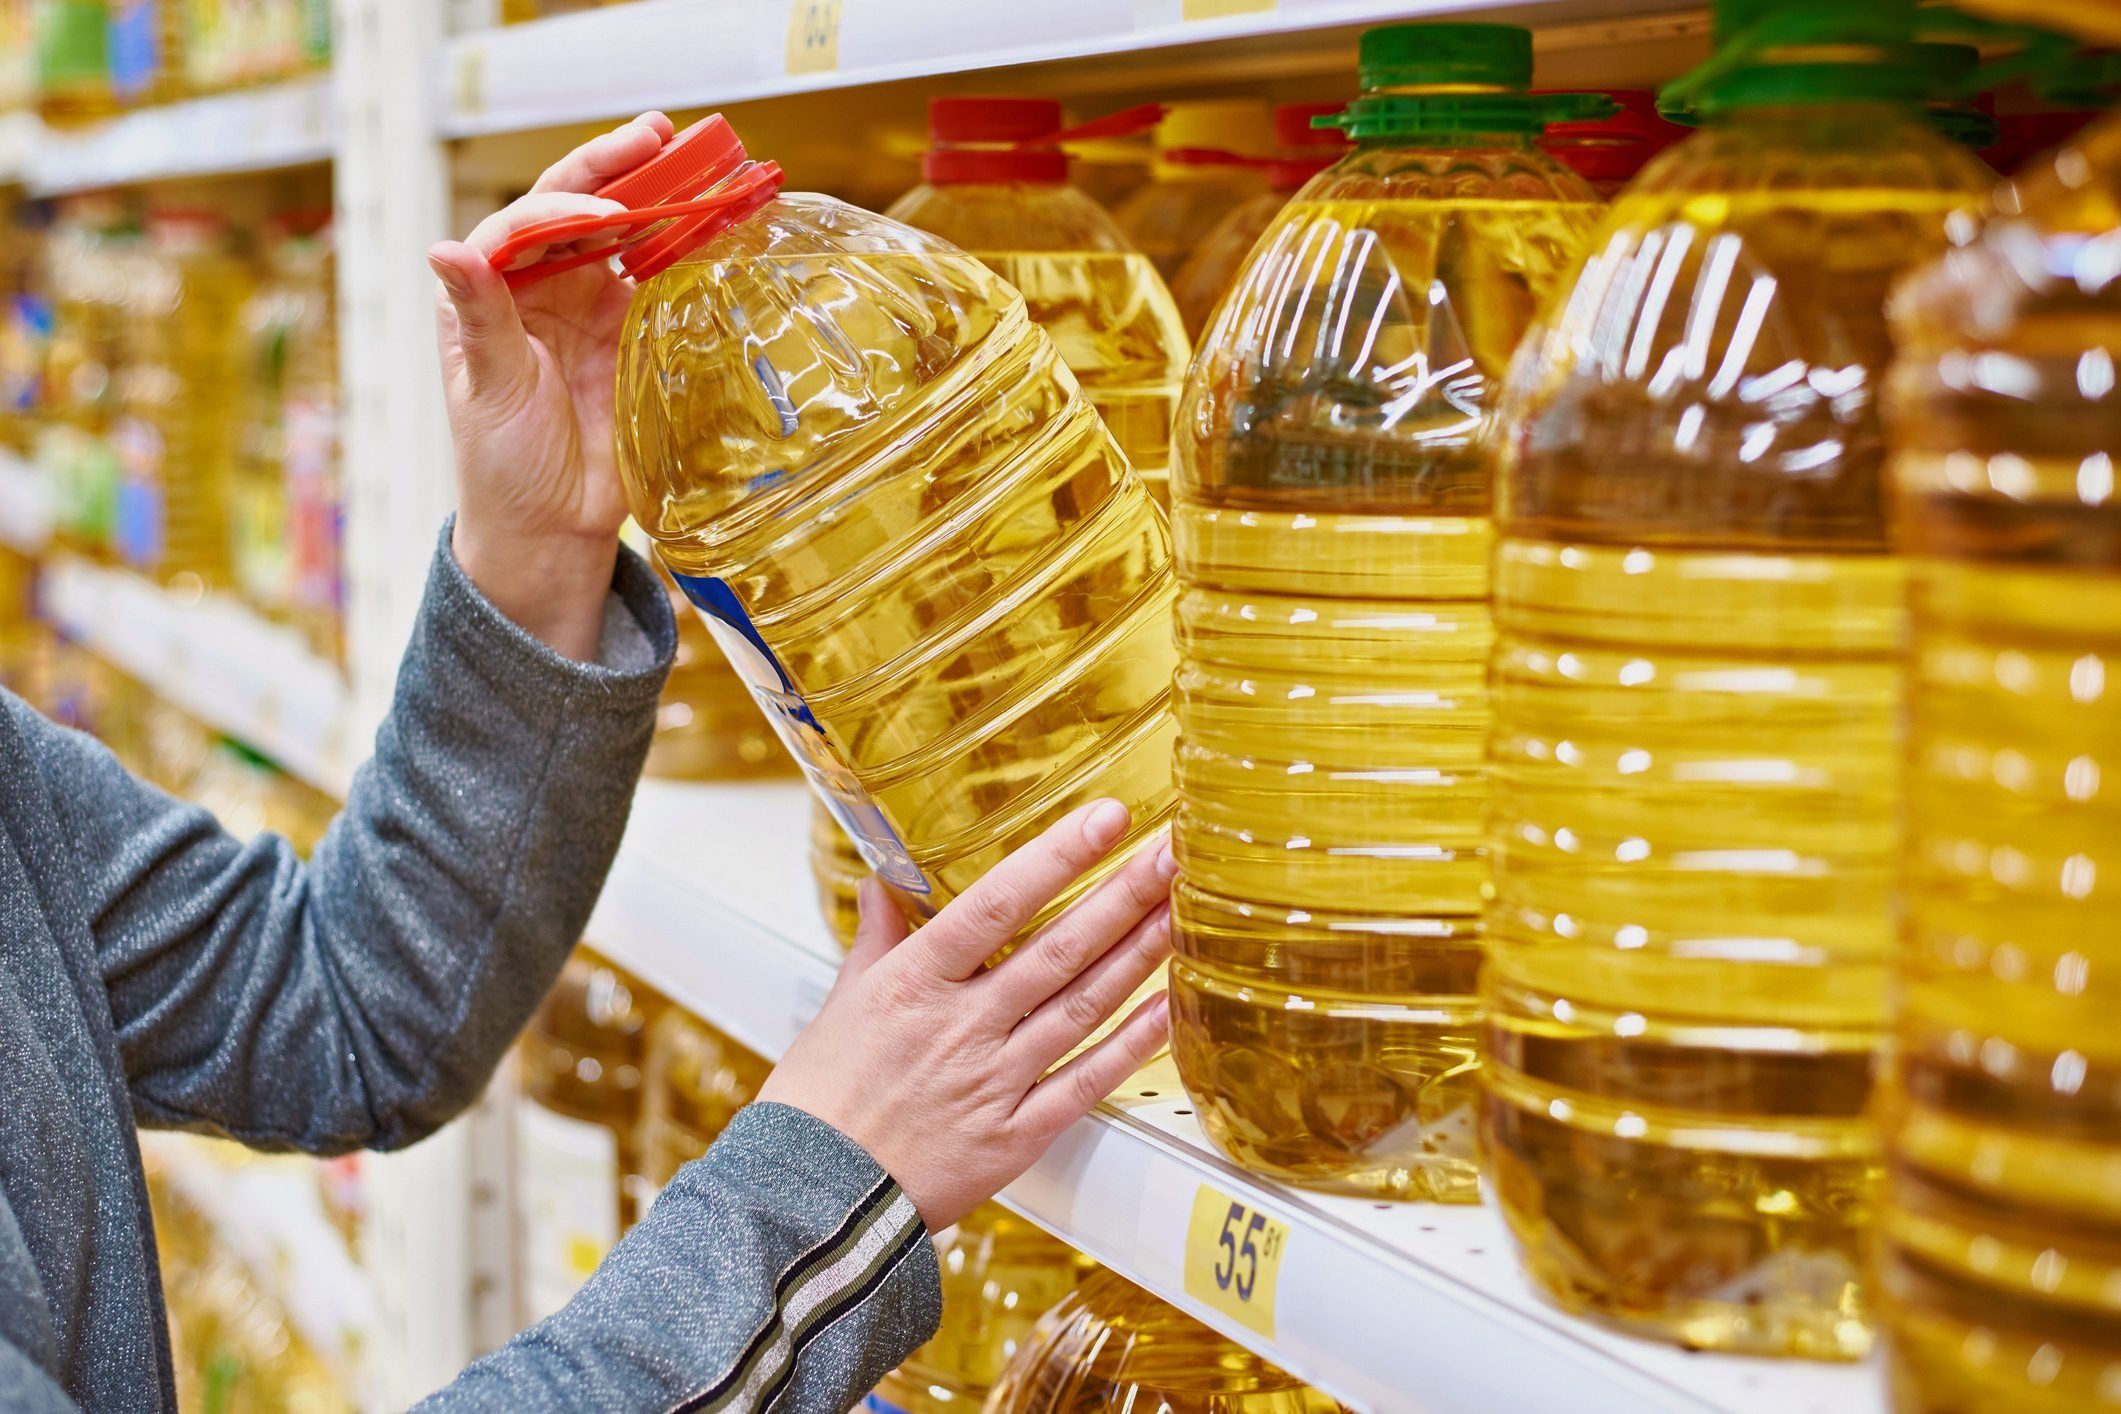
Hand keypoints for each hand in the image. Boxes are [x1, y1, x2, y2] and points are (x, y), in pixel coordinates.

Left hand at [427, 112, 675, 660]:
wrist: (553, 528)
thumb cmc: (501, 464)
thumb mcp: (488, 389)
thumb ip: (480, 317)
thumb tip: (445, 249)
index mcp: (490, 291)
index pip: (527, 221)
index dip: (566, 204)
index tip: (607, 212)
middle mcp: (539, 287)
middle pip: (578, 207)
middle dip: (618, 169)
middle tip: (661, 136)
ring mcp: (587, 308)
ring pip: (623, 235)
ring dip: (656, 197)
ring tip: (693, 165)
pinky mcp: (630, 335)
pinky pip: (657, 279)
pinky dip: (682, 249)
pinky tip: (709, 226)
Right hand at [759, 799, 1175, 1230]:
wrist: (813, 1202)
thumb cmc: (821, 1104)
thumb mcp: (841, 1003)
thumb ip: (878, 939)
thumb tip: (884, 886)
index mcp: (914, 983)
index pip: (996, 903)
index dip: (1056, 858)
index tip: (1105, 820)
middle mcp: (962, 1026)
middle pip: (1057, 949)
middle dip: (1121, 896)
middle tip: (1171, 852)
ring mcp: (994, 1080)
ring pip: (1081, 1006)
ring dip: (1137, 955)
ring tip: (1180, 909)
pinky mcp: (1017, 1134)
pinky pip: (1085, 1083)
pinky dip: (1132, 1046)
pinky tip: (1168, 1007)